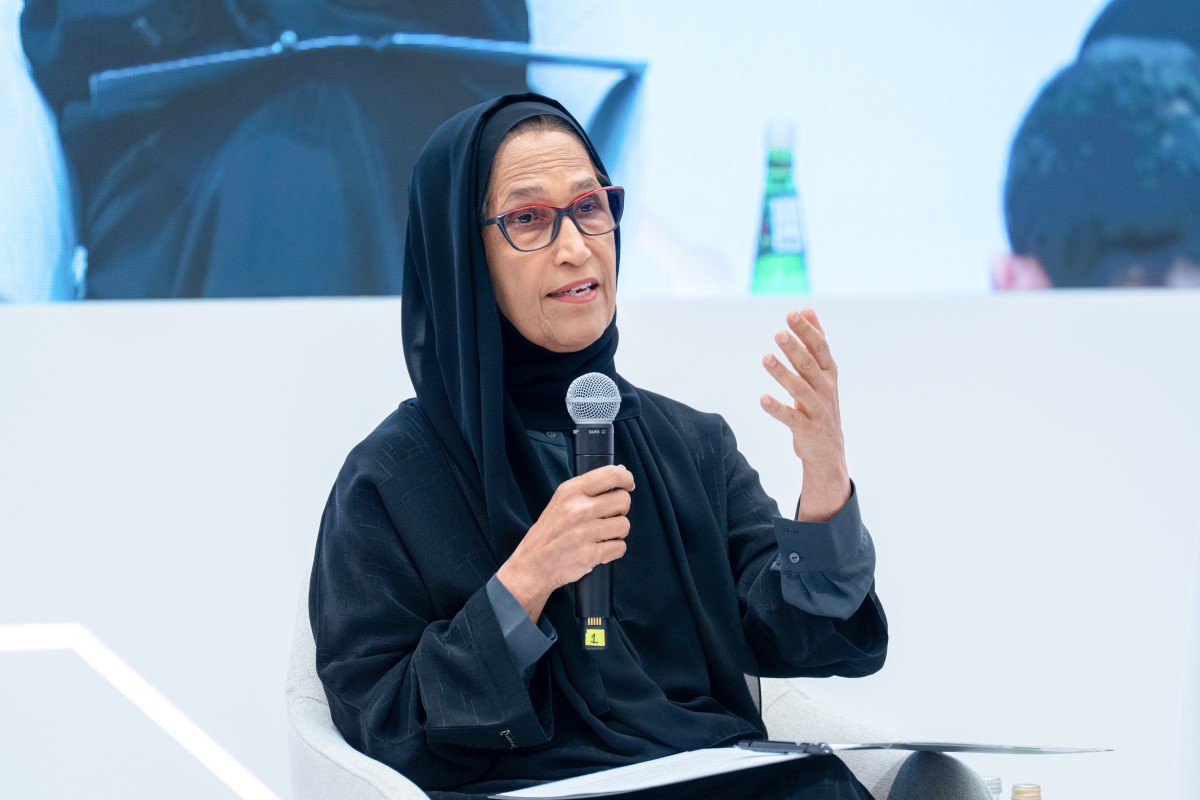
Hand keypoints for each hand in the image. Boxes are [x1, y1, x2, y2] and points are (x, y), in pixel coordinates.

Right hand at [497, 465, 634, 620]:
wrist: (532, 565)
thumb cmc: (550, 532)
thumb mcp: (561, 501)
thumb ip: (589, 488)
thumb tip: (621, 472)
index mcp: (570, 491)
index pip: (610, 475)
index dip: (626, 478)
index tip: (628, 485)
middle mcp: (578, 509)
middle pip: (623, 500)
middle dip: (620, 510)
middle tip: (607, 517)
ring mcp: (584, 532)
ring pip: (625, 525)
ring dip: (617, 532)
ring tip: (600, 536)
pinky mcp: (590, 554)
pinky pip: (620, 547)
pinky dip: (613, 550)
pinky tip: (599, 550)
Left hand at [759, 309, 849, 520]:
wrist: (829, 449)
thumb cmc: (820, 403)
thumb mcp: (822, 372)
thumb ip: (814, 342)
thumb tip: (807, 309)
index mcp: (829, 374)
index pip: (820, 348)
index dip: (808, 331)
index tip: (794, 313)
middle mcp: (826, 390)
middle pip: (809, 365)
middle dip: (795, 348)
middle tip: (779, 332)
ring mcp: (818, 410)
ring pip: (800, 389)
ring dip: (782, 373)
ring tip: (766, 359)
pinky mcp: (807, 429)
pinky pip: (790, 417)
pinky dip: (776, 408)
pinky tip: (761, 399)